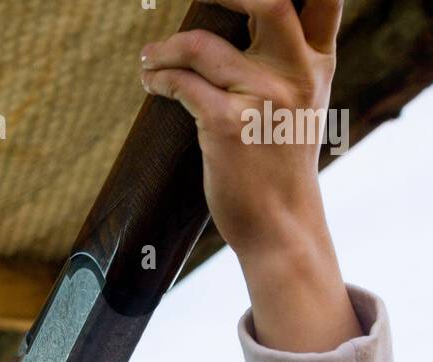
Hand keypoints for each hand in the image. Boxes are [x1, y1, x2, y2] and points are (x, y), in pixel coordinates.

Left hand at [140, 0, 340, 257]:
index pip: (324, 2)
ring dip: (168, 47)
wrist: (281, 227)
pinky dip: (160, 77)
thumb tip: (244, 30)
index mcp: (318, 66)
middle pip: (269, 2)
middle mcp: (295, 76)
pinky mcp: (226, 127)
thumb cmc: (282, 169)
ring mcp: (261, 99)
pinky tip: (150, 81)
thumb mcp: (303, 109)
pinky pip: (183, 84)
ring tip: (151, 56)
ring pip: (204, 45)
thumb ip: (288, 66)